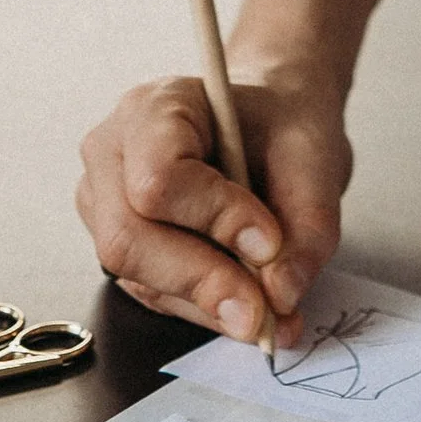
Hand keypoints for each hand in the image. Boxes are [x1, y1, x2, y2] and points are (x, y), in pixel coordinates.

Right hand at [77, 62, 350, 340]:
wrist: (269, 125)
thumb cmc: (281, 125)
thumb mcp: (315, 155)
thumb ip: (308, 223)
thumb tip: (280, 293)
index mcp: (153, 108)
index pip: (158, 177)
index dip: (213, 218)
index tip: (269, 243)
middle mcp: (112, 155)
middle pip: (127, 238)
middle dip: (202, 281)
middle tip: (266, 312)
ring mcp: (105, 205)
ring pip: (137, 277)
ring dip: (208, 304)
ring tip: (273, 313)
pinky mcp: (123, 247)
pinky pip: (153, 294)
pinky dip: (205, 309)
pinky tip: (248, 305)